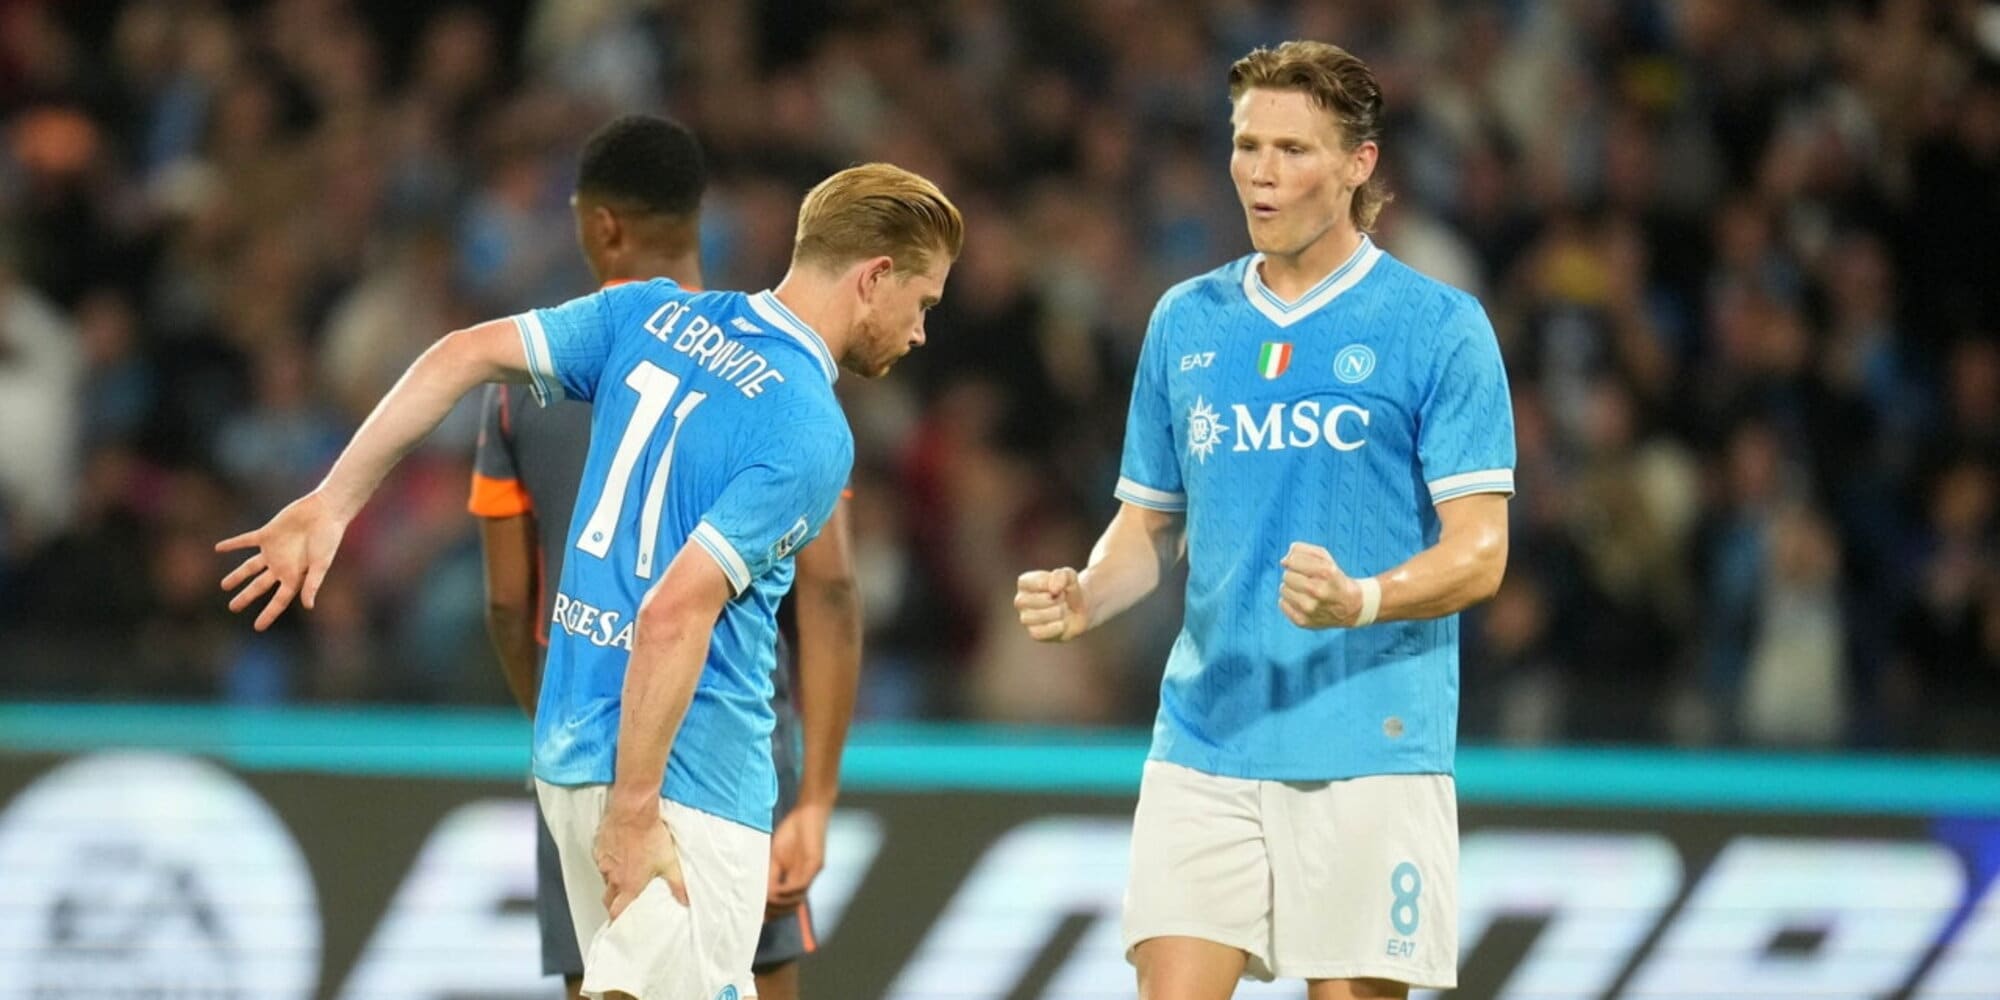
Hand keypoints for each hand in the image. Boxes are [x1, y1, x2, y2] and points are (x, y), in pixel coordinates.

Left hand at [216, 492, 348, 629]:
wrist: (325, 511)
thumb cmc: (328, 538)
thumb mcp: (321, 563)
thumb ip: (313, 583)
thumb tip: (308, 606)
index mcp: (295, 576)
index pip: (279, 600)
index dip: (269, 614)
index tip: (258, 627)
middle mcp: (282, 566)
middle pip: (259, 586)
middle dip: (246, 597)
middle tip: (233, 608)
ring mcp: (273, 551)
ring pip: (250, 567)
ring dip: (237, 575)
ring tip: (224, 586)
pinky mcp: (268, 534)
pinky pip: (246, 541)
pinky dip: (233, 545)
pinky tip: (218, 548)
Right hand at [595, 804, 686, 918]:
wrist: (633, 812)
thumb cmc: (649, 835)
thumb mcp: (670, 862)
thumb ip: (678, 884)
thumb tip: (686, 899)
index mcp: (629, 884)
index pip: (617, 911)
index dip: (616, 921)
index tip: (616, 926)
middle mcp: (613, 876)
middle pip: (607, 898)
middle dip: (612, 903)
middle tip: (619, 903)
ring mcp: (604, 861)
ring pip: (604, 878)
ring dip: (612, 880)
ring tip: (623, 875)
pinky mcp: (599, 847)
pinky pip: (600, 860)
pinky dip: (607, 862)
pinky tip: (618, 854)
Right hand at [765, 799, 829, 919]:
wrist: (808, 813)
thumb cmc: (792, 832)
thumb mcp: (775, 856)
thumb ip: (769, 875)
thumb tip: (760, 894)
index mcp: (795, 879)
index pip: (785, 904)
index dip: (773, 912)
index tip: (758, 918)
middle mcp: (804, 880)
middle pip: (791, 906)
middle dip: (775, 912)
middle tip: (760, 913)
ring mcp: (811, 874)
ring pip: (797, 899)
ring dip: (780, 904)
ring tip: (765, 902)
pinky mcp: (816, 865)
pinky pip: (802, 884)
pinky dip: (788, 891)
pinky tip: (776, 892)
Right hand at [1014, 567, 1087, 641]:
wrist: (1081, 610)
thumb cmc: (1069, 590)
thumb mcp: (1069, 576)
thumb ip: (1061, 576)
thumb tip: (1053, 589)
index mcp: (1025, 583)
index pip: (1027, 583)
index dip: (1047, 584)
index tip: (1059, 586)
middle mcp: (1021, 600)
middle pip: (1028, 601)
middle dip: (1053, 600)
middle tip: (1062, 599)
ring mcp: (1026, 618)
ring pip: (1033, 617)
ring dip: (1056, 613)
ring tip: (1063, 610)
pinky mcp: (1034, 633)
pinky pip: (1038, 633)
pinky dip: (1054, 628)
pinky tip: (1062, 623)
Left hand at [1278, 542, 1362, 628]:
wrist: (1350, 607)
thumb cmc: (1333, 578)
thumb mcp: (1325, 558)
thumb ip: (1303, 550)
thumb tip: (1284, 561)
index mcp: (1326, 572)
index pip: (1292, 560)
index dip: (1294, 560)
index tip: (1300, 564)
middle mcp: (1318, 591)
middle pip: (1287, 576)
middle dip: (1294, 575)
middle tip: (1307, 580)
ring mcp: (1310, 608)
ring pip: (1283, 589)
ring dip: (1292, 588)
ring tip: (1306, 591)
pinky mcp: (1302, 621)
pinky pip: (1282, 604)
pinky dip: (1289, 601)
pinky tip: (1303, 601)